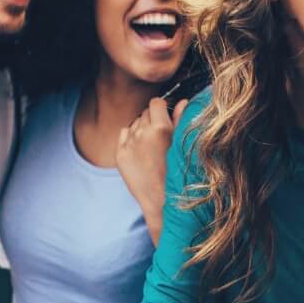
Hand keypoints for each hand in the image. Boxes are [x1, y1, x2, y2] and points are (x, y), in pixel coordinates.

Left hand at [116, 97, 186, 242]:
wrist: (164, 201)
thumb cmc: (180, 172)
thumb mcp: (183, 144)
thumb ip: (181, 119)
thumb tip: (182, 102)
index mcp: (161, 128)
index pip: (156, 103)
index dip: (161, 108)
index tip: (165, 115)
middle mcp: (142, 133)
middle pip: (145, 113)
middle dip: (152, 119)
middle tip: (161, 136)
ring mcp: (129, 144)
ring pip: (134, 123)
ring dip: (142, 129)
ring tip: (153, 147)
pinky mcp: (120, 154)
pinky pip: (124, 135)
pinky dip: (131, 139)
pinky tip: (142, 151)